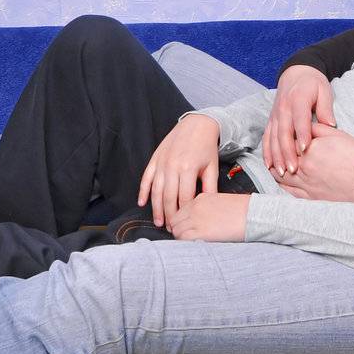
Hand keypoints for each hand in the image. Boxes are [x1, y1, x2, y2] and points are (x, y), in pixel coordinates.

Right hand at [138, 113, 219, 227]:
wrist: (196, 124)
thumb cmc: (206, 147)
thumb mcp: (212, 167)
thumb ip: (210, 187)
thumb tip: (208, 207)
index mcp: (188, 169)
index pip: (184, 198)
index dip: (184, 214)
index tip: (185, 225)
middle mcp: (172, 166)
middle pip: (169, 198)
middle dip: (170, 216)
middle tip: (171, 229)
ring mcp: (162, 163)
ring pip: (156, 191)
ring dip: (156, 208)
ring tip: (158, 222)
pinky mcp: (155, 159)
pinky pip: (146, 178)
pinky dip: (143, 191)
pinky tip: (141, 203)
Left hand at [168, 192, 249, 241]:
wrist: (254, 215)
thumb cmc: (244, 210)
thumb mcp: (221, 203)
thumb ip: (206, 209)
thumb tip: (199, 222)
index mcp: (201, 198)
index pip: (180, 210)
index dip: (181, 221)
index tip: (186, 228)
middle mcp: (195, 207)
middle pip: (175, 220)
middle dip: (179, 229)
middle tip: (187, 238)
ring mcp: (197, 219)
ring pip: (177, 230)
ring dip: (181, 237)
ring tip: (192, 243)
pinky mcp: (201, 231)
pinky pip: (183, 238)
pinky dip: (185, 243)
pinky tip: (194, 245)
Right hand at [262, 64, 334, 179]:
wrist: (296, 72)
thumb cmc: (313, 83)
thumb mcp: (324, 90)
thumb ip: (326, 108)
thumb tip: (330, 125)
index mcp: (298, 99)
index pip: (300, 119)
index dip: (302, 135)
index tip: (305, 149)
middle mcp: (283, 108)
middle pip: (284, 133)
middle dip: (287, 152)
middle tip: (294, 169)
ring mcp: (275, 114)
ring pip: (273, 138)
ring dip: (276, 156)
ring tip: (281, 172)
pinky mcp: (271, 120)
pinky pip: (267, 137)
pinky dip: (266, 152)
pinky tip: (269, 165)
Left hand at [277, 121, 353, 201]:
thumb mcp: (336, 134)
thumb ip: (316, 128)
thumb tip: (303, 125)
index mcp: (309, 149)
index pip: (288, 141)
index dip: (286, 137)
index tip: (286, 135)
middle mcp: (304, 168)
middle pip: (282, 159)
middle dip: (278, 153)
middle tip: (276, 148)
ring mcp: (306, 184)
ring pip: (282, 177)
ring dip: (276, 169)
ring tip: (275, 164)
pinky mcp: (311, 197)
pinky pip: (290, 192)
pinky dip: (283, 185)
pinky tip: (282, 180)